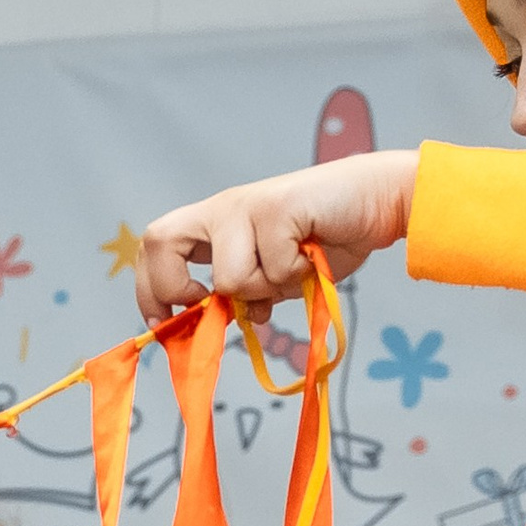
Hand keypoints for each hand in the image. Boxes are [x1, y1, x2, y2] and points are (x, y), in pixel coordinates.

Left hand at [135, 149, 419, 323]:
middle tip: (208, 301)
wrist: (375, 203)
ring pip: (228, 278)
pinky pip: (273, 270)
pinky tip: (313, 256)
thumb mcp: (276, 279)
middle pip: (159, 240)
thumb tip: (227, 320)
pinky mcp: (277, 208)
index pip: (156, 247)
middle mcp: (223, 210)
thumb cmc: (325, 239)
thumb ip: (247, 295)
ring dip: (264, 291)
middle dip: (174, 287)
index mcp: (215, 225)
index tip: (166, 323)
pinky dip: (298, 277)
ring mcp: (248, 206)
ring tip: (293, 270)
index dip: (150, 289)